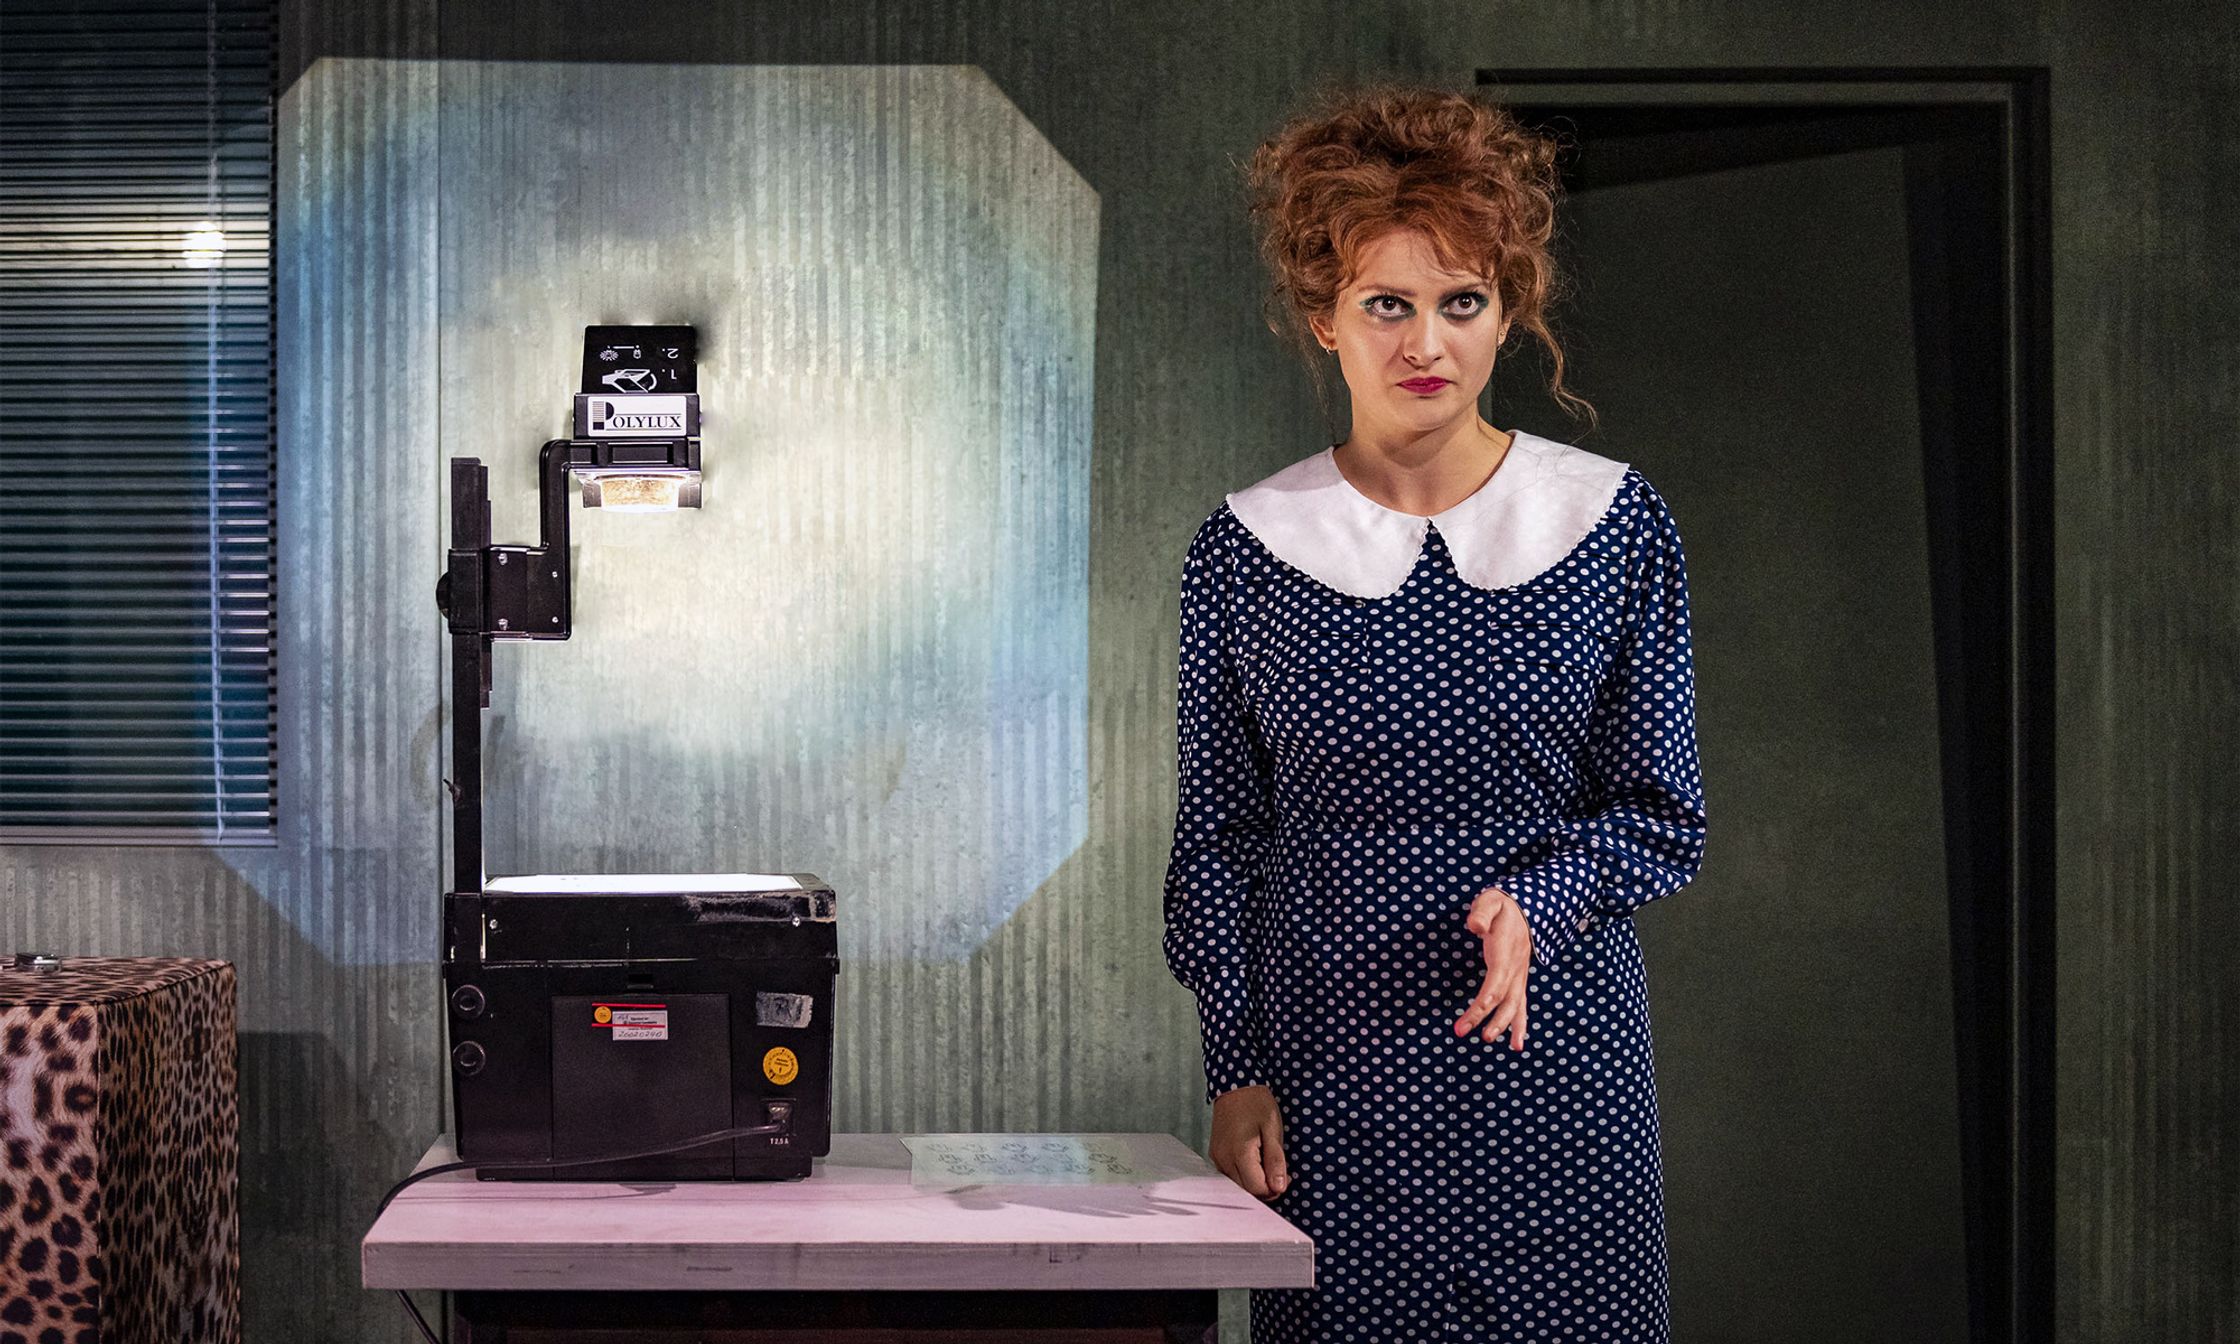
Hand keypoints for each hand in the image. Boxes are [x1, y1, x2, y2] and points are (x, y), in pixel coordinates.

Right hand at [1209, 1084, 1288, 1200]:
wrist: (1235, 1086)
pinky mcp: (1215, 1154)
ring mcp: (1217, 1158)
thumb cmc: (1256, 1104)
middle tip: (1278, 1171)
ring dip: (1254, 1182)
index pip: (1257, 1189)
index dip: (1274, 1189)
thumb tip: (1279, 1187)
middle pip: (1245, 1191)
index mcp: (1240, 1154)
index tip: (1285, 1177)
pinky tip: (1254, 1162)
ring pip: (1237, 1185)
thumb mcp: (1273, 1129)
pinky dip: (1244, 1175)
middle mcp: (1224, 1159)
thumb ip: (1275, 1161)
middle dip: (1265, 1187)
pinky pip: (1230, 1175)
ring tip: (1266, 1163)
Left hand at [1456, 885, 1530, 1050]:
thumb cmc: (1502, 905)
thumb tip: (1475, 928)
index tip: (1469, 1017)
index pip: (1495, 983)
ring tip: (1486, 1040)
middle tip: (1462, 1032)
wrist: (1526, 908)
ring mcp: (1519, 976)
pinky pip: (1520, 1006)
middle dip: (1484, 1018)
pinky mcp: (1519, 980)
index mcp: (1505, 952)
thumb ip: (1482, 914)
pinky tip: (1516, 1044)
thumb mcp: (1491, 901)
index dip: (1483, 1002)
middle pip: (1502, 999)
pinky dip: (1519, 1025)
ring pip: (1514, 1006)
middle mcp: (1515, 969)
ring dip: (1502, 1025)